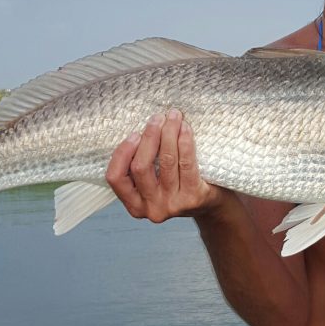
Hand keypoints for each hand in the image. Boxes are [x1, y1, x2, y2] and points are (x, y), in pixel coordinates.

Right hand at [105, 109, 225, 221]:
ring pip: (166, 162)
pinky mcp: (193, 197)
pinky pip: (186, 163)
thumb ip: (141, 165)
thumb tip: (141, 129)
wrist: (209, 205)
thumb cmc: (176, 186)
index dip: (122, 153)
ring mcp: (172, 204)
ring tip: (173, 117)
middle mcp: (151, 208)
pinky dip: (185, 142)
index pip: (116, 177)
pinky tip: (185, 128)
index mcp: (134, 204)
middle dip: (149, 137)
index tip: (134, 133)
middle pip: (141, 167)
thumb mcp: (152, 184)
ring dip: (168, 134)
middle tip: (157, 118)